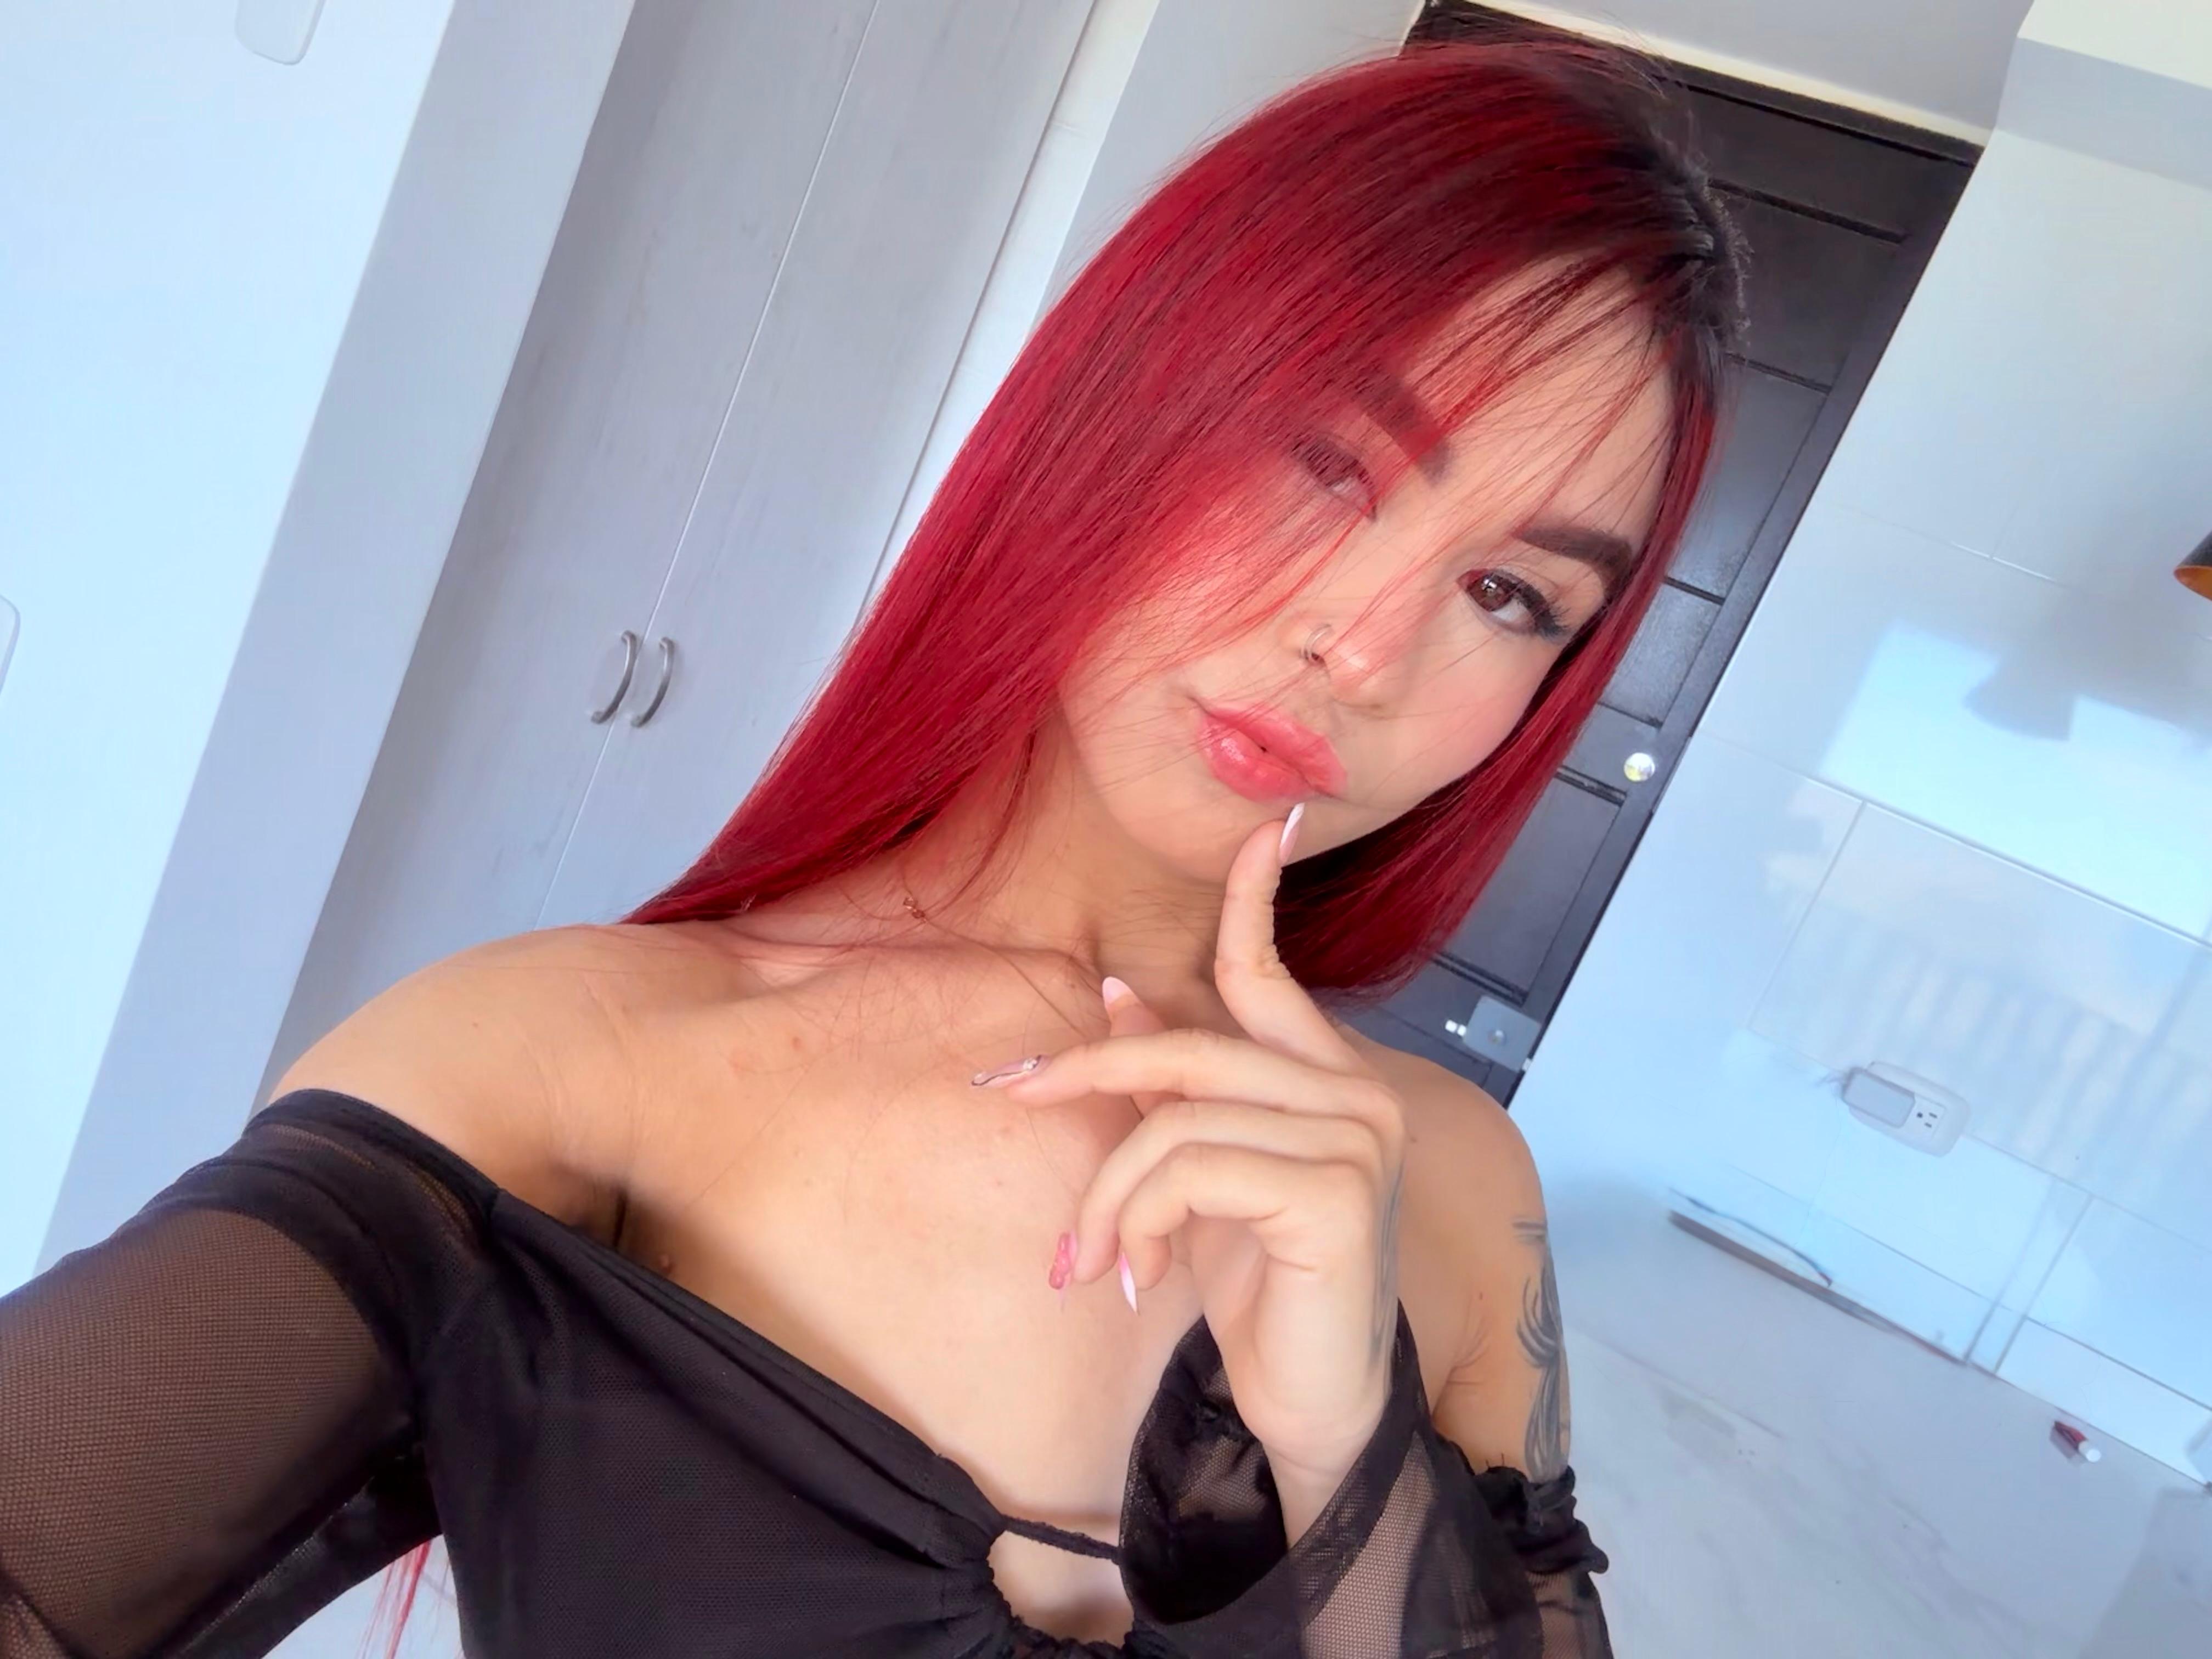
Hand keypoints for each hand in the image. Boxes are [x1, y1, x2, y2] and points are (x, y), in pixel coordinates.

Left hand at [991, 811, 1408, 1515]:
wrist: (1314, 1409)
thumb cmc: (1262, 1295)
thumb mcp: (1200, 1182)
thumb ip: (1172, 1093)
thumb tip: (1114, 994)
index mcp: (1323, 1081)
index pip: (1274, 974)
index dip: (1256, 898)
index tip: (1266, 825)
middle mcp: (1356, 1096)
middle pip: (1187, 1046)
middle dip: (1084, 1074)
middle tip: (1009, 1094)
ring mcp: (1354, 1141)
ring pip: (1174, 1118)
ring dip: (1109, 1194)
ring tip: (1096, 1258)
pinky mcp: (1335, 1194)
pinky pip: (1190, 1168)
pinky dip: (1143, 1219)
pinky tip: (1146, 1274)